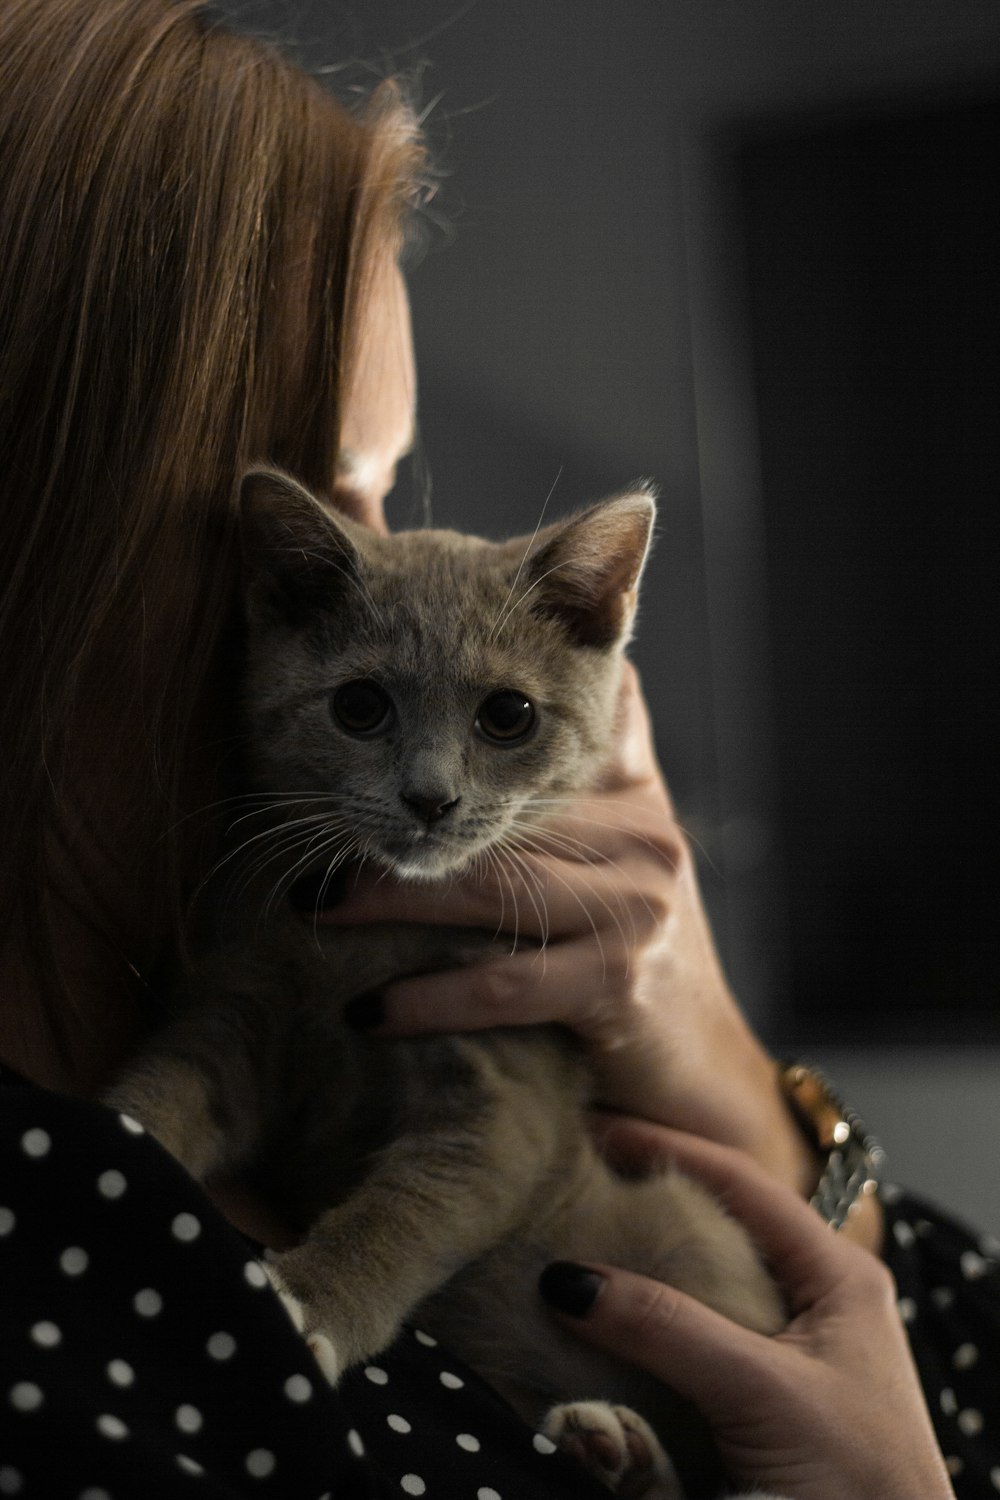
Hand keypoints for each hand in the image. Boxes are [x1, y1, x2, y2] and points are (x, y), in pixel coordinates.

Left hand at [322, 665, 814, 1192]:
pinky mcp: (620, 981)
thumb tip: (464, 754)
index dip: (461, 722)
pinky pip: (502, 983)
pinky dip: (429, 998)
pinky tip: (372, 1011)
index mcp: (634, 796)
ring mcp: (635, 907)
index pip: (545, 733)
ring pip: (489, 885)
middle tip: (313, 832)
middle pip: (496, 812)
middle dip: (397, 825)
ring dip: (388, 898)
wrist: (707, 1077)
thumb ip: (563, 806)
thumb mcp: (610, 868)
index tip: (375, 722)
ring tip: (315, 904)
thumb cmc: (633, 964)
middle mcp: (642, 837)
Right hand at [539, 1126, 953, 1499]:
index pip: (743, 1181)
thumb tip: (569, 1279)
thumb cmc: (857, 1484)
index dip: (670, 1147)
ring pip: (702, 1287)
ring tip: (576, 1240)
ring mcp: (790, 1354)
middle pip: (720, 1227)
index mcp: (839, 1274)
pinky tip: (603, 1322)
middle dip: (649, 1202)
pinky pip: (694, 1343)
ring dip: (643, 1268)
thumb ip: (668, 1328)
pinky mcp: (763, 1403)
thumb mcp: (762, 1389)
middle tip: (577, 1180)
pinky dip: (647, 1328)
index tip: (599, 1126)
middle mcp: (816, 1301)